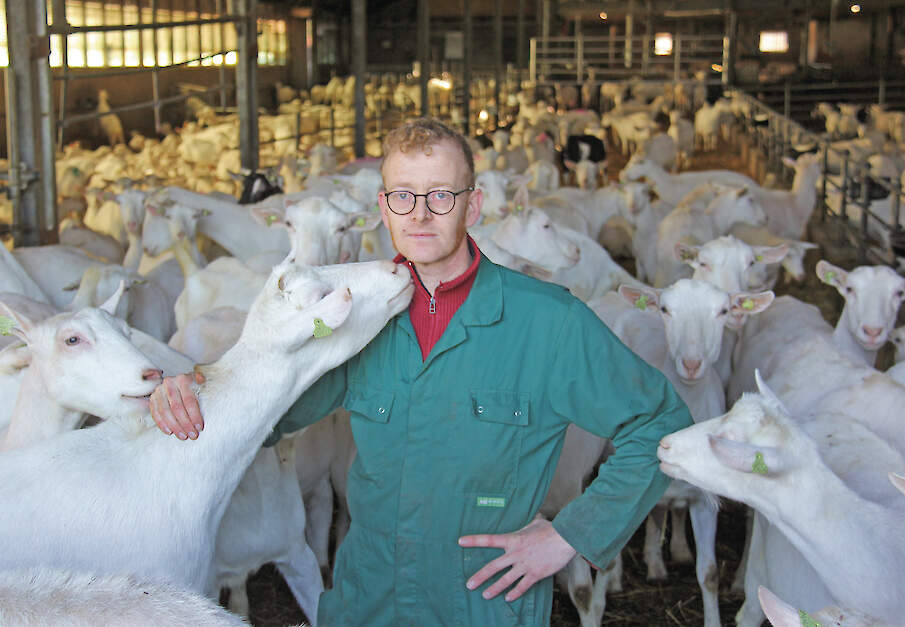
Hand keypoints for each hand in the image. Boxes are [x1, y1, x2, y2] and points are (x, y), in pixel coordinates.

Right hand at [149, 371, 205, 439]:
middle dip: (185, 424)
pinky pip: (156, 414)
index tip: (199, 427)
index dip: (194, 415)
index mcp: (183, 379)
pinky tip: (170, 432)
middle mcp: (169, 383)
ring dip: (174, 426)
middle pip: (177, 407)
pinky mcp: (152, 399)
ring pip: (165, 412)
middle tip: (192, 435)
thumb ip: (205, 390)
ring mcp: (159, 391)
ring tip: (183, 436)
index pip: (189, 400)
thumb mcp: (201, 384)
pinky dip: (162, 424)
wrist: (179, 382)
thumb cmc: (193, 386)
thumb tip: (211, 398)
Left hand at [458, 517, 576, 601]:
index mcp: (513, 539)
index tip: (461, 542)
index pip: (489, 539)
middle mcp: (516, 553)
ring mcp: (525, 565)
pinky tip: (508, 598)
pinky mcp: (535, 574)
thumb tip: (534, 515)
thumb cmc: (552, 528)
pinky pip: (522, 586)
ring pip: (506, 580)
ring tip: (485, 595)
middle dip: (480, 576)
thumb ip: (529, 522)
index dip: (474, 541)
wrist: (566, 538)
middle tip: (469, 585)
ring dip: (494, 589)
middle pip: (493, 567)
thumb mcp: (536, 522)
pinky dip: (515, 593)